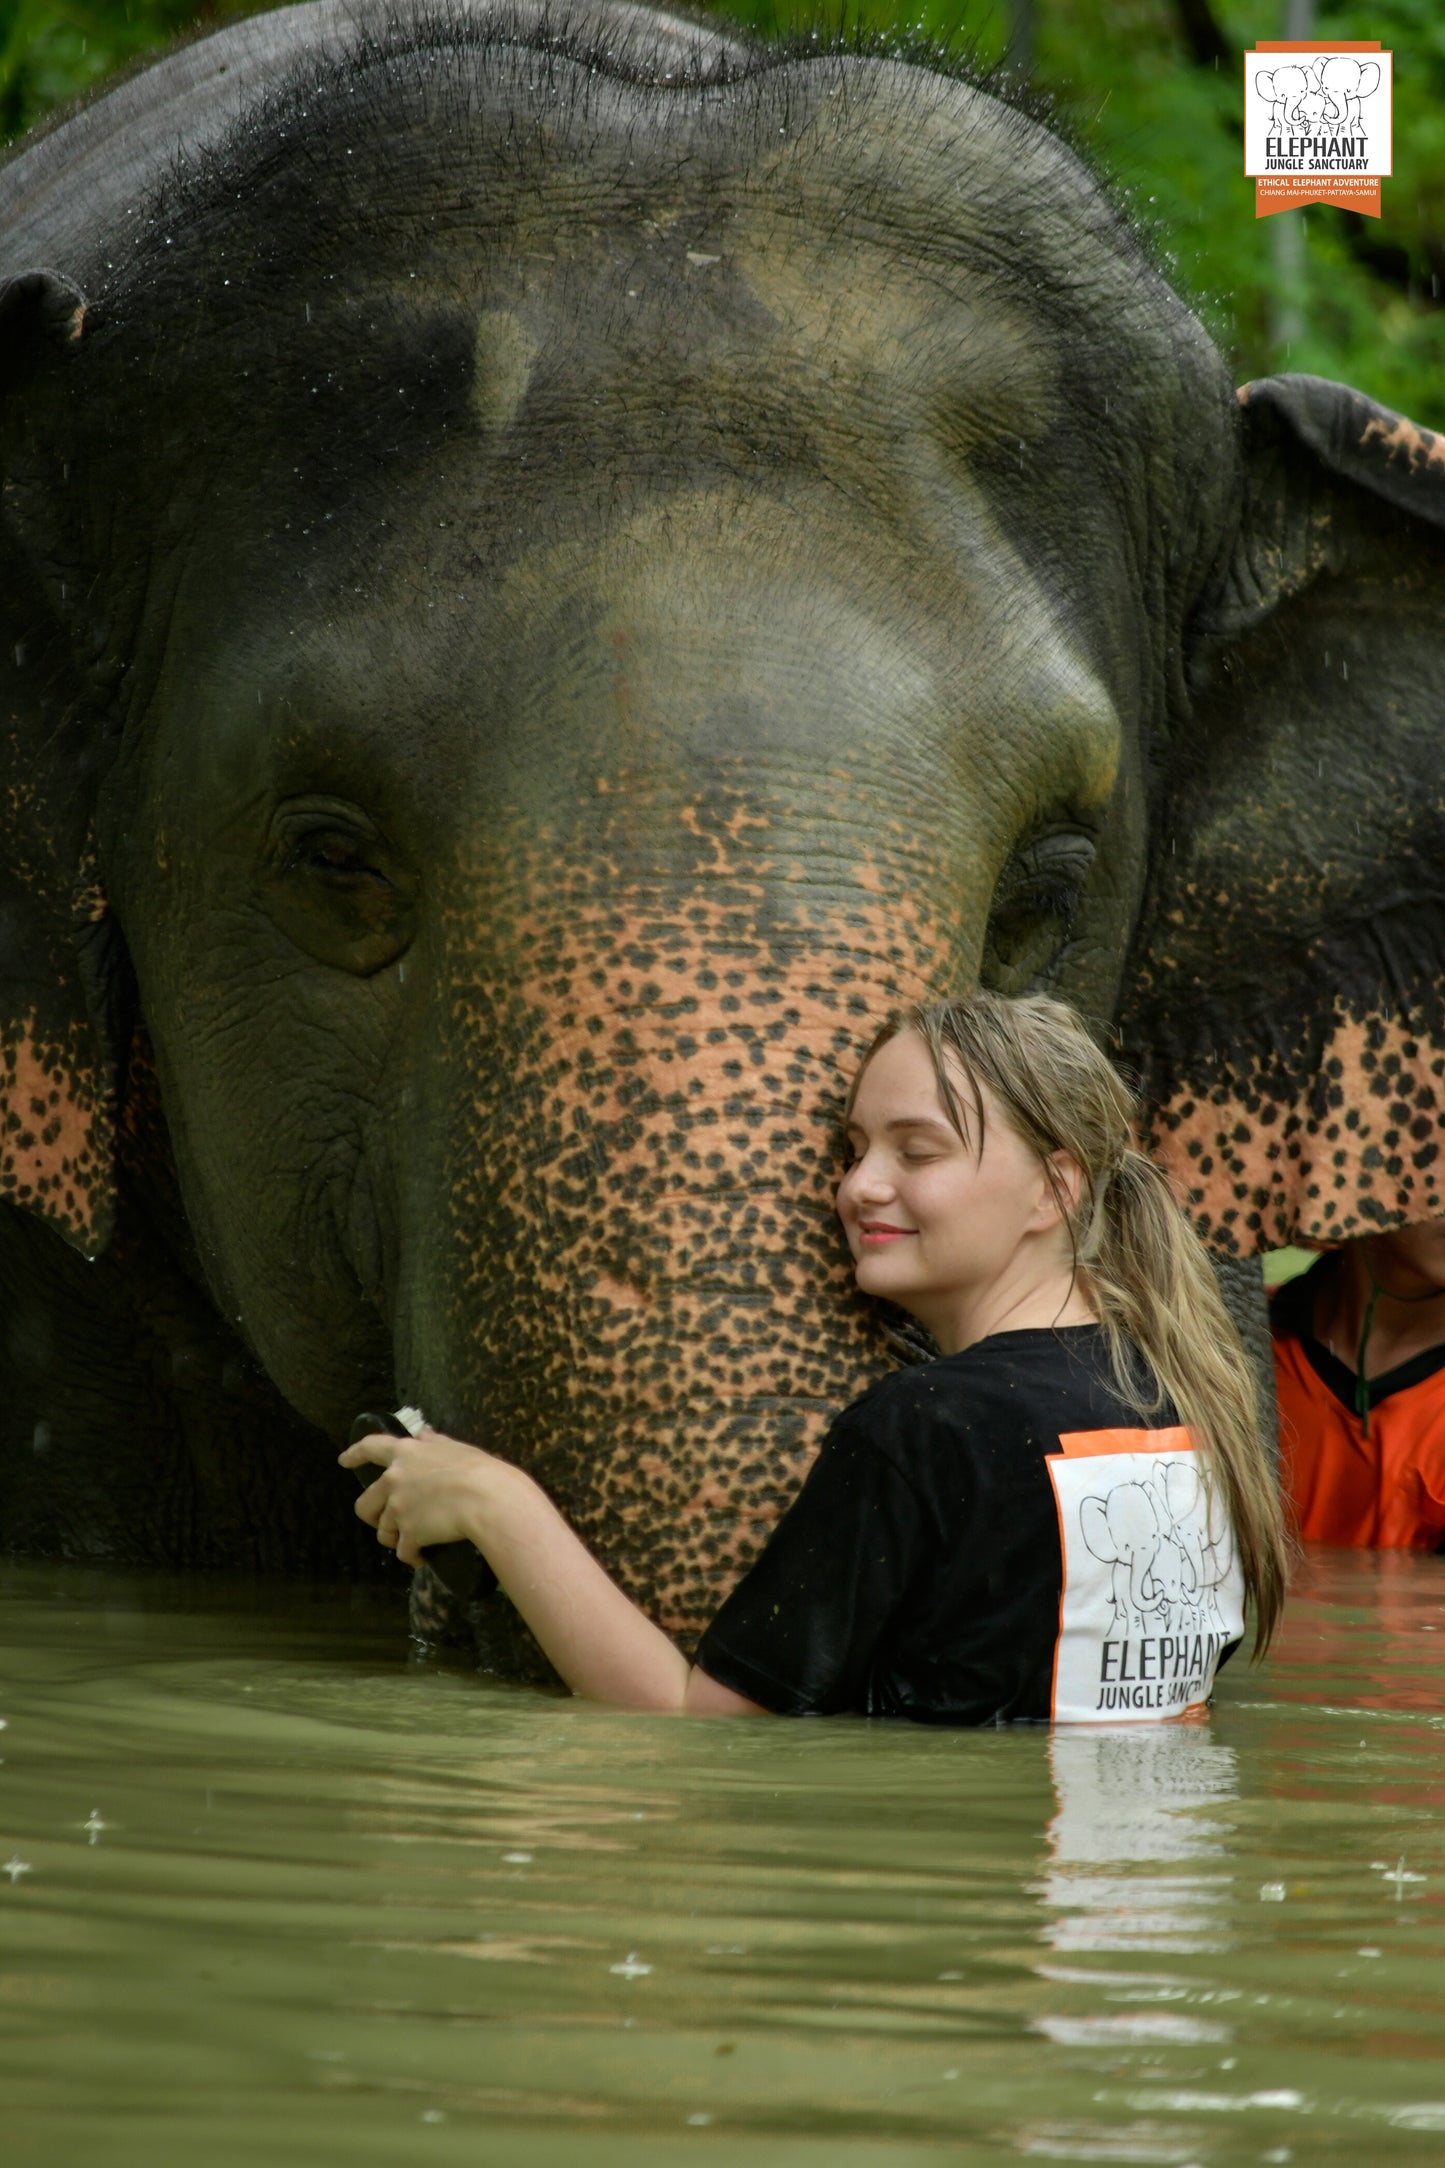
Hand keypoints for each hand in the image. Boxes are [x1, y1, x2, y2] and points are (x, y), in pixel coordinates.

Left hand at [338, 1428, 499, 1567]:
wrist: (489, 1500)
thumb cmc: (481, 1471)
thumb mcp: (458, 1448)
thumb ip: (436, 1442)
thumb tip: (423, 1433)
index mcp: (407, 1454)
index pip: (372, 1447)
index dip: (355, 1453)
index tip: (343, 1460)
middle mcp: (395, 1479)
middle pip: (366, 1503)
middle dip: (372, 1516)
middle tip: (386, 1522)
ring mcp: (399, 1508)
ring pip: (383, 1531)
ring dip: (396, 1538)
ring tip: (414, 1542)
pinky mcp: (409, 1533)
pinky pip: (403, 1552)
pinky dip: (412, 1556)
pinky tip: (422, 1557)